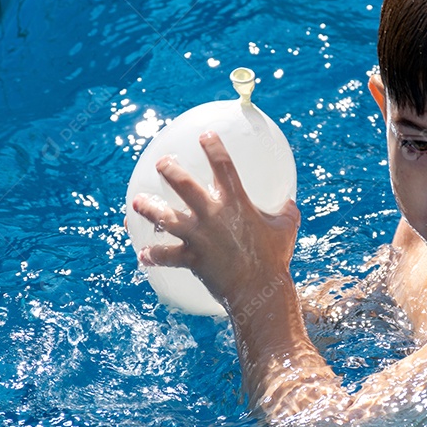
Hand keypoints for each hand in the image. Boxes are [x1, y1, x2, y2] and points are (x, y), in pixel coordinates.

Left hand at [130, 131, 300, 306]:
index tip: (205, 136)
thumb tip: (290, 203)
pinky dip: (153, 255)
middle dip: (170, 171)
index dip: (213, 148)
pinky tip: (143, 254)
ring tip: (137, 202)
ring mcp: (200, 237)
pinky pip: (166, 256)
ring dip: (149, 209)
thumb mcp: (286, 229)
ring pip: (167, 218)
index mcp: (236, 203)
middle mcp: (213, 215)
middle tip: (162, 164)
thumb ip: (287, 212)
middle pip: (185, 186)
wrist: (260, 291)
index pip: (223, 166)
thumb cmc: (275, 259)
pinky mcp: (192, 259)